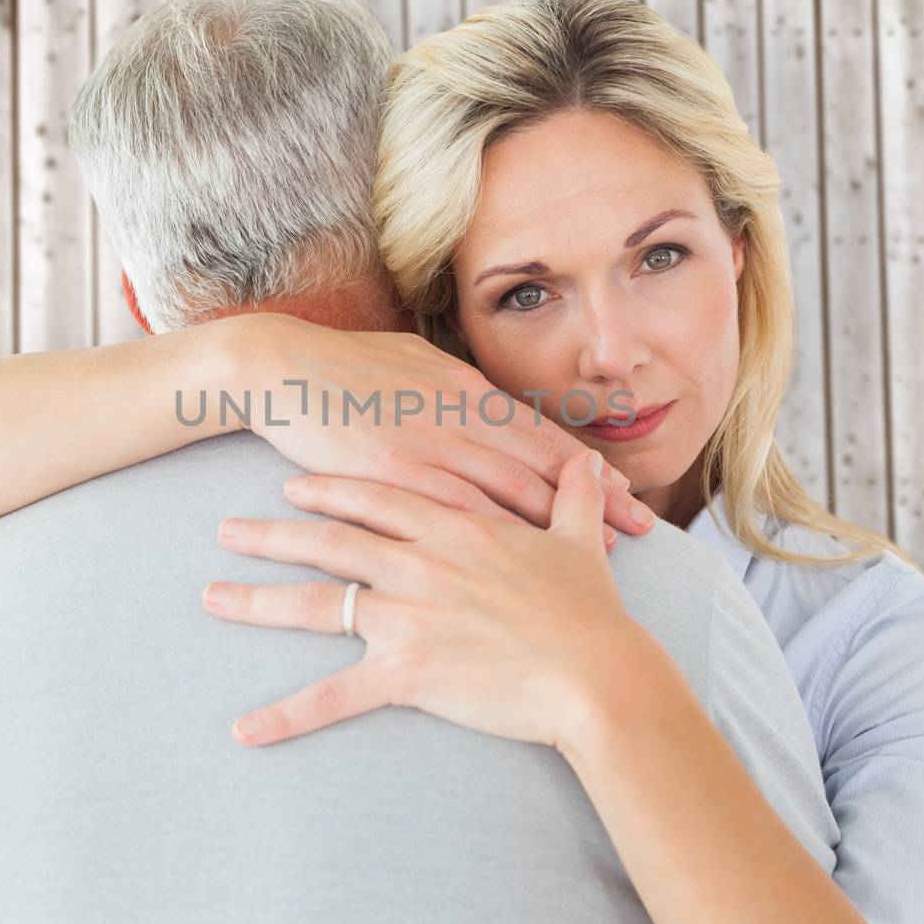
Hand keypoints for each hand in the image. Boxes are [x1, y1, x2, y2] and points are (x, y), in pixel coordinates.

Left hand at [201, 448, 653, 751]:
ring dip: (258, 600)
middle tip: (227, 529)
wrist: (597, 673)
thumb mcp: (579, 540)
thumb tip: (589, 462)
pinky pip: (334, 696)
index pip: (377, 496)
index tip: (294, 486)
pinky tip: (244, 730)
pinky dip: (287, 715)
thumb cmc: (591, 610)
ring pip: (317, 602)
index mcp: (454, 526)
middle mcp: (418, 564)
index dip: (332, 489)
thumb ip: (574, 496)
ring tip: (211, 597)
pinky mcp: (406, 672)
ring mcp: (406, 616)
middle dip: (273, 533)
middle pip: (330, 540)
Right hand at [222, 312, 657, 541]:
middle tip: (644, 529)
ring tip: (606, 553)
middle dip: (599, 498)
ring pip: (512, 486)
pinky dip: (501, 533)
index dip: (590, 467)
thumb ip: (454, 388)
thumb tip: (487, 403)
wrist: (278, 368)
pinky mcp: (392, 471)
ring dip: (563, 522)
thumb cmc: (341, 367)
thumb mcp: (411, 363)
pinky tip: (526, 559)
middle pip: (545, 461)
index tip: (628, 493)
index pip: (543, 432)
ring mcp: (428, 442)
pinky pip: (456, 507)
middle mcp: (459, 414)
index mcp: (466, 388)